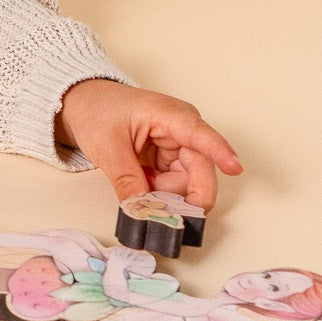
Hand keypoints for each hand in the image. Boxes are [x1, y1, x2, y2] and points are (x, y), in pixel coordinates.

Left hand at [55, 80, 242, 210]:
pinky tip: (143, 188)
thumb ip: (126, 180)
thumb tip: (141, 211)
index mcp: (170, 115)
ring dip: (166, 197)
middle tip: (161, 217)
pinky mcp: (172, 161)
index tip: (235, 168)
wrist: (85, 104)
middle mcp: (183, 131)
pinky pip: (175, 188)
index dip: (220, 152)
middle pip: (200, 171)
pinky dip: (160, 195)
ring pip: (187, 185)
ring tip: (138, 189)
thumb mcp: (107, 146)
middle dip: (183, 197)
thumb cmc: (98, 111)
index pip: (200, 134)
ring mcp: (179, 148)